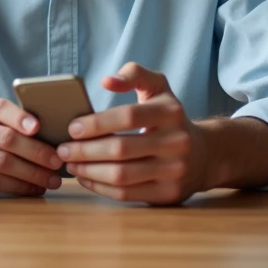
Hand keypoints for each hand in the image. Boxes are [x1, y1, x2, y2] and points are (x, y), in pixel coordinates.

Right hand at [0, 97, 63, 195]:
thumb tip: (46, 133)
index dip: (20, 117)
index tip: (40, 127)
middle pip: (5, 139)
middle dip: (36, 152)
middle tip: (57, 162)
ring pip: (0, 163)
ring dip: (31, 173)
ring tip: (51, 180)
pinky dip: (15, 186)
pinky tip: (31, 189)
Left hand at [59, 63, 206, 205]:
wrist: (204, 155)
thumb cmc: (169, 117)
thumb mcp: (158, 87)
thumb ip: (134, 73)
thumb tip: (107, 81)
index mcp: (170, 112)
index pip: (128, 117)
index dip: (96, 123)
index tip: (72, 128)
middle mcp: (177, 142)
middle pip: (121, 149)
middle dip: (85, 151)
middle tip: (62, 150)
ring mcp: (174, 171)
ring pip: (122, 176)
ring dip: (89, 171)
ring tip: (70, 164)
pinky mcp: (168, 194)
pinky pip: (127, 194)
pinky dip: (100, 188)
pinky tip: (86, 178)